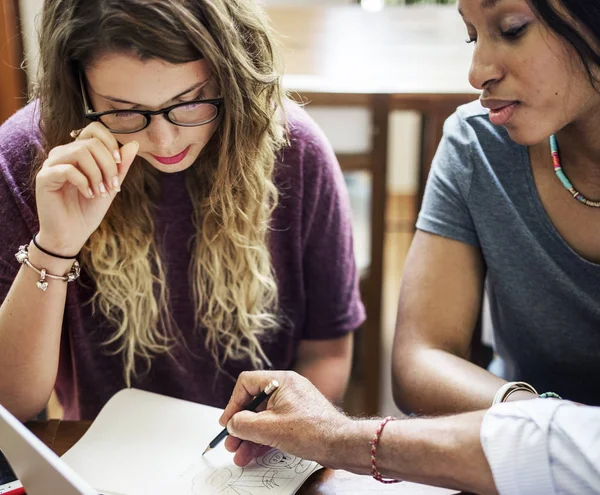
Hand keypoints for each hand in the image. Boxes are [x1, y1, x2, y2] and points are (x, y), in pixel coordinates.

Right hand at [35, 122, 138, 255]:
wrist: (72, 234)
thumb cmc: (89, 209)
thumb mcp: (111, 186)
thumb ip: (121, 166)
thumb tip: (133, 143)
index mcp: (78, 152)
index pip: (94, 129)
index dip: (111, 143)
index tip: (120, 165)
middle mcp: (63, 153)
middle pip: (90, 142)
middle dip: (108, 165)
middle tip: (113, 186)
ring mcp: (52, 164)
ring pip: (80, 152)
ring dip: (97, 174)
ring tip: (101, 192)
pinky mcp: (44, 178)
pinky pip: (67, 169)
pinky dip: (84, 182)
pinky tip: (89, 195)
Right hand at [220, 371, 350, 466]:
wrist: (341, 444)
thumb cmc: (312, 431)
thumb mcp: (270, 428)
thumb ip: (244, 424)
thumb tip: (232, 424)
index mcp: (281, 381)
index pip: (247, 383)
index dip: (233, 403)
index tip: (227, 423)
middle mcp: (288, 388)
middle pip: (254, 402)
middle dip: (240, 426)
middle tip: (231, 443)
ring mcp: (294, 403)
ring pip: (264, 417)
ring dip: (250, 436)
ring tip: (240, 455)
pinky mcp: (300, 418)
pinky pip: (275, 424)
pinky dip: (264, 438)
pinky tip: (254, 454)